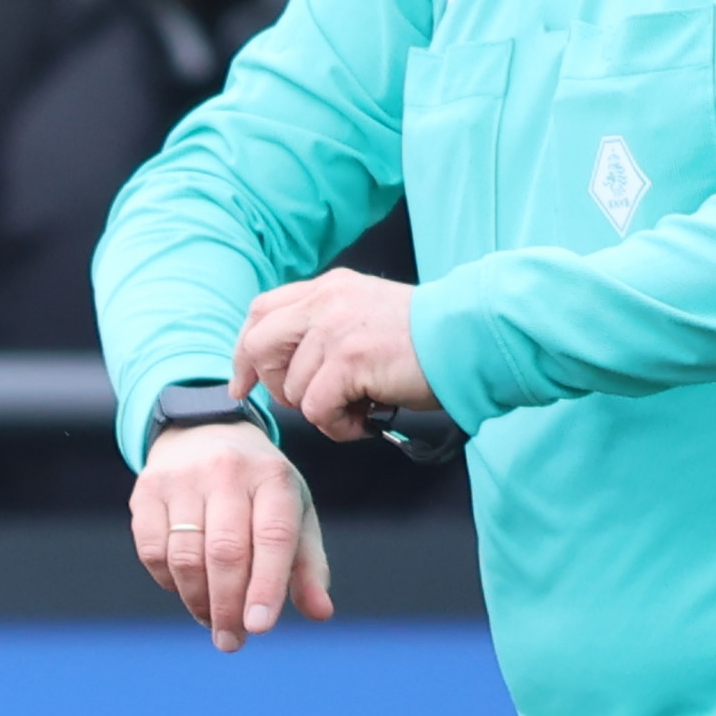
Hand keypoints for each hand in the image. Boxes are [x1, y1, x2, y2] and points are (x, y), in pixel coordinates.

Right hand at [130, 420, 331, 651]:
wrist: (203, 432)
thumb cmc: (257, 487)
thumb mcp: (292, 513)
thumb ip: (307, 565)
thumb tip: (320, 613)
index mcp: (273, 477)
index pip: (273, 537)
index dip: (266, 586)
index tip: (259, 627)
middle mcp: (228, 471)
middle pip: (225, 552)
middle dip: (227, 605)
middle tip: (230, 640)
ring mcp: (183, 479)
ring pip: (186, 557)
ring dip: (197, 600)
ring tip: (211, 619)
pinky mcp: (147, 490)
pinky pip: (152, 552)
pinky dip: (168, 581)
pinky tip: (184, 588)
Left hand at [232, 271, 435, 440]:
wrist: (471, 334)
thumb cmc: (424, 338)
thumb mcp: (363, 315)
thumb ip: (323, 328)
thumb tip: (283, 367)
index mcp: (327, 289)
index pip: (260, 312)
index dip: (244, 353)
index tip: (244, 384)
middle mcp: (325, 303)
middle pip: (259, 347)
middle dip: (275, 386)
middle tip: (309, 402)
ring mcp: (335, 329)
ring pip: (292, 389)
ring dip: (320, 412)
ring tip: (357, 408)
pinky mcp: (348, 360)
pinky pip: (316, 410)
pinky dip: (336, 426)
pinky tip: (363, 420)